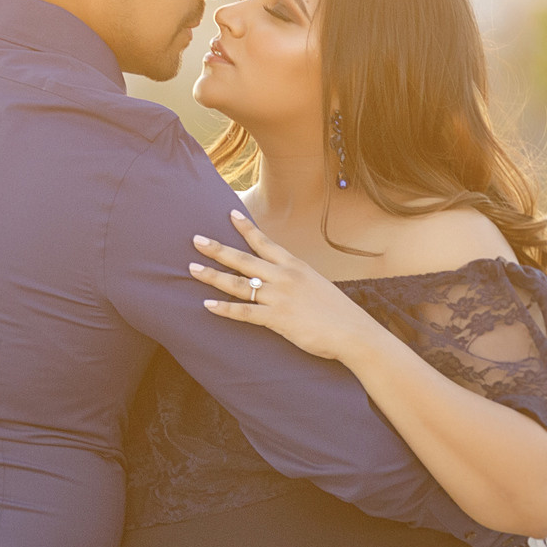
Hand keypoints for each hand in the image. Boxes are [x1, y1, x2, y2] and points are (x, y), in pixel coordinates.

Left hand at [190, 211, 382, 365]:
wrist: (354, 332)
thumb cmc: (338, 312)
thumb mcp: (316, 284)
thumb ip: (296, 279)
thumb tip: (282, 276)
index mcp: (295, 266)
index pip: (265, 242)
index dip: (246, 228)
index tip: (230, 214)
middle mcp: (284, 277)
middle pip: (243, 259)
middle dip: (217, 249)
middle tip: (195, 240)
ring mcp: (279, 297)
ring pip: (238, 284)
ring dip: (213, 276)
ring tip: (192, 269)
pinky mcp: (277, 319)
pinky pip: (244, 312)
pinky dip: (224, 308)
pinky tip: (207, 305)